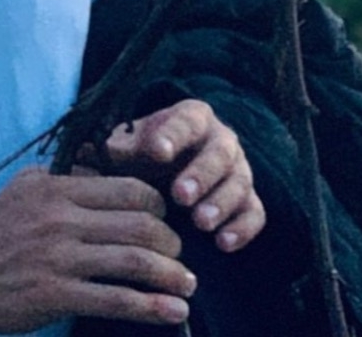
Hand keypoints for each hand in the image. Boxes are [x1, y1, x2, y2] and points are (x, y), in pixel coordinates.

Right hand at [0, 167, 195, 332]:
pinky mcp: (53, 295)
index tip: (167, 220)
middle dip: (172, 241)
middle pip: (139, 224)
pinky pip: (114, 300)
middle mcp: (61, 219)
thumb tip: (108, 172)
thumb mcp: (25, 188)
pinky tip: (173, 312)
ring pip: (133, 262)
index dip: (159, 205)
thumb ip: (67, 177)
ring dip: (171, 275)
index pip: (128, 189)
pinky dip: (151, 307)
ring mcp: (58, 258)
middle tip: (181, 255)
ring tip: (188, 284)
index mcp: (58, 189)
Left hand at [101, 99, 265, 252]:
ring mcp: (238, 170)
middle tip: (181, 196)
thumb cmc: (142, 156)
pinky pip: (255, 212)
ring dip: (221, 203)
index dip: (173, 136)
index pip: (186, 122)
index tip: (158, 152)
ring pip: (239, 182)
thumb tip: (106, 151)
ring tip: (200, 223)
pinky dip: (243, 228)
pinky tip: (223, 244)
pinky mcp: (247, 200)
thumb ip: (119, 147)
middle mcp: (221, 140)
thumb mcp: (128, 147)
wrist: (162, 176)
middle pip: (219, 153)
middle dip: (201, 174)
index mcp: (192, 118)